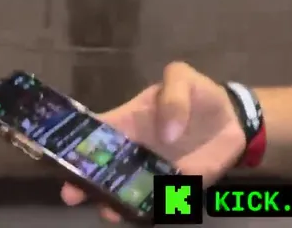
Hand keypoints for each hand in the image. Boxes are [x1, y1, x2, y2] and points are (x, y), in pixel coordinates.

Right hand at [60, 62, 247, 221]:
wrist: (233, 118)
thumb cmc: (200, 94)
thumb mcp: (183, 78)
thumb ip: (173, 96)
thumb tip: (167, 134)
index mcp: (129, 122)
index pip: (96, 133)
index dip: (75, 144)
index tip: (59, 158)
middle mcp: (134, 150)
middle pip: (102, 169)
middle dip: (82, 182)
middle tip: (71, 194)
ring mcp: (153, 171)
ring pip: (126, 191)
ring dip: (114, 203)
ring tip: (110, 211)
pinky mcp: (176, 186)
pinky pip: (158, 201)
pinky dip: (150, 209)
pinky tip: (143, 214)